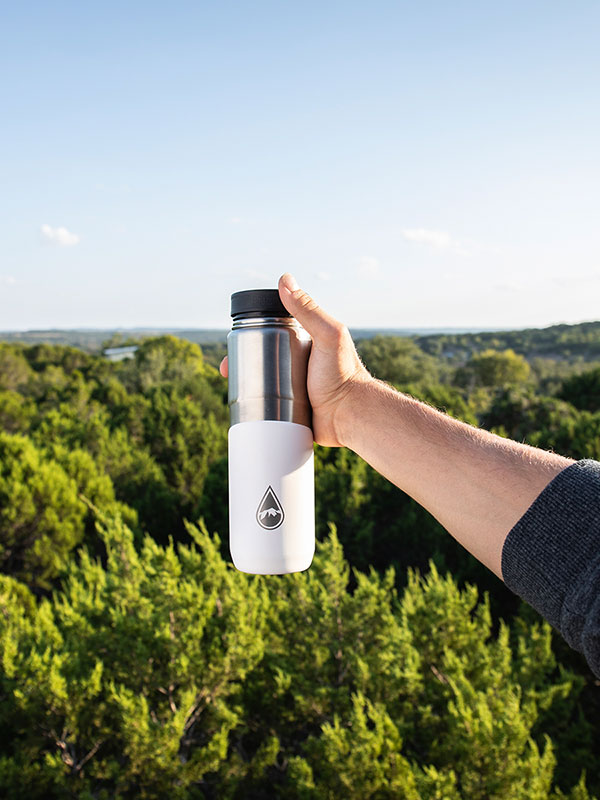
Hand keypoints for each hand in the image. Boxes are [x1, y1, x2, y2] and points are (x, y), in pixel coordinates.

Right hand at [219, 273, 370, 446]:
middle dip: (240, 363)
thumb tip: (285, 279)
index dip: (250, 337)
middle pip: (262, 359)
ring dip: (243, 385)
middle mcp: (300, 363)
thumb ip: (308, 310)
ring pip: (262, 383)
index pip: (271, 333)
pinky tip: (240, 408)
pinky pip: (269, 408)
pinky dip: (254, 407)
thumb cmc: (344, 375)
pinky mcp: (293, 411)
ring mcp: (295, 387)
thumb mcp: (327, 336)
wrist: (351, 418)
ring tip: (229, 389)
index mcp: (306, 343)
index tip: (234, 345)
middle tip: (225, 370)